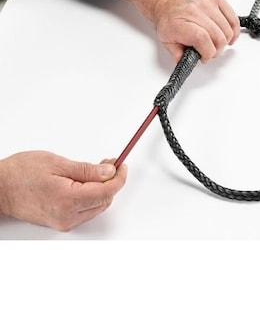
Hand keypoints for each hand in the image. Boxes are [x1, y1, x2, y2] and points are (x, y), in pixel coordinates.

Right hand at [0, 151, 126, 230]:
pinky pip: (86, 210)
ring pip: (97, 205)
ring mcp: (64, 221)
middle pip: (105, 200)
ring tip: (97, 170)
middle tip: (110, 164)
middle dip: (112, 181)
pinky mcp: (61, 221)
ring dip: (102, 188)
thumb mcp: (58, 163)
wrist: (0, 188)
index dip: (119, 177)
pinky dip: (92, 195)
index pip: (107, 192)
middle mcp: (68, 215)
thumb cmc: (21, 173)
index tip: (122, 165)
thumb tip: (109, 172)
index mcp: (68, 199)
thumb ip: (87, 170)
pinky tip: (88, 181)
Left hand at [109, 0, 240, 62]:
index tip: (204, 57)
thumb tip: (187, 65)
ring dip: (224, 41)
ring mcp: (205, 4)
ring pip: (226, 29)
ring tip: (216, 43)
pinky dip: (232, 28)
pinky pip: (232, 17)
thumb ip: (177, 55)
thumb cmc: (166, 20)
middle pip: (217, 37)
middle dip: (215, 50)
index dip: (207, 53)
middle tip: (209, 51)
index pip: (202, 41)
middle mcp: (193, 12)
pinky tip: (226, 34)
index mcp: (179, 23)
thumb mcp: (165, 41)